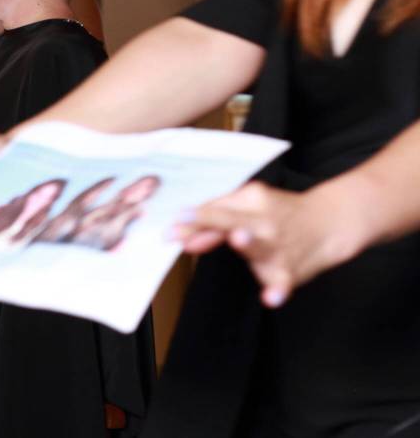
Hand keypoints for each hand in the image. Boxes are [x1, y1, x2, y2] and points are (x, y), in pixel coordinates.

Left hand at [175, 181, 363, 307]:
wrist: (329, 222)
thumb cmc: (278, 212)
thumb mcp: (249, 203)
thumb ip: (215, 216)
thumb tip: (187, 237)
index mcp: (250, 205)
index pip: (217, 211)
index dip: (194, 218)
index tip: (171, 225)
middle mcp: (263, 224)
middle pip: (234, 223)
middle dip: (211, 226)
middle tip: (190, 233)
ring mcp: (277, 248)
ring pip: (261, 248)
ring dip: (249, 243)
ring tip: (239, 239)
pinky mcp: (289, 272)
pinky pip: (283, 282)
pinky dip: (279, 290)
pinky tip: (271, 298)